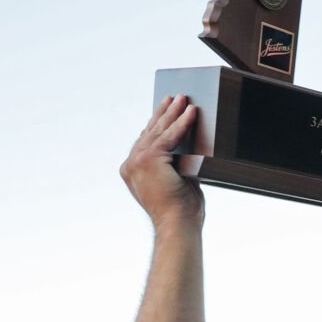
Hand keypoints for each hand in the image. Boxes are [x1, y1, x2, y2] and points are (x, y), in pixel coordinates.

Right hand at [120, 96, 205, 228]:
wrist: (178, 225)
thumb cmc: (182, 211)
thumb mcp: (177, 181)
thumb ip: (177, 164)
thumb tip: (189, 148)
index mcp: (132, 171)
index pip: (145, 142)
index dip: (155, 125)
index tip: (164, 109)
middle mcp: (130, 164)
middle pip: (149, 132)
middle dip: (163, 113)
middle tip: (174, 97)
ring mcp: (137, 160)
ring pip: (159, 131)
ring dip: (173, 112)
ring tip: (183, 98)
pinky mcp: (150, 159)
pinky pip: (170, 136)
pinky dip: (182, 122)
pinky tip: (191, 111)